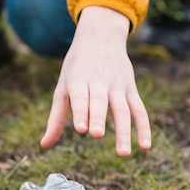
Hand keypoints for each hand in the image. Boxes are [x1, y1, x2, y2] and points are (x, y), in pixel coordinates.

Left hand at [41, 6, 151, 155]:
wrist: (100, 36)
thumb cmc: (76, 68)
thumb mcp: (63, 87)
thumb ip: (55, 118)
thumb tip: (44, 145)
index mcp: (78, 80)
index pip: (79, 97)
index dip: (80, 111)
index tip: (80, 128)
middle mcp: (98, 82)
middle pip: (100, 102)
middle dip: (98, 118)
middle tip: (96, 135)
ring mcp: (117, 85)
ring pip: (122, 109)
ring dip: (124, 131)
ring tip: (123, 153)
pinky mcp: (131, 88)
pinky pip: (139, 109)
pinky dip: (144, 127)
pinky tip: (145, 146)